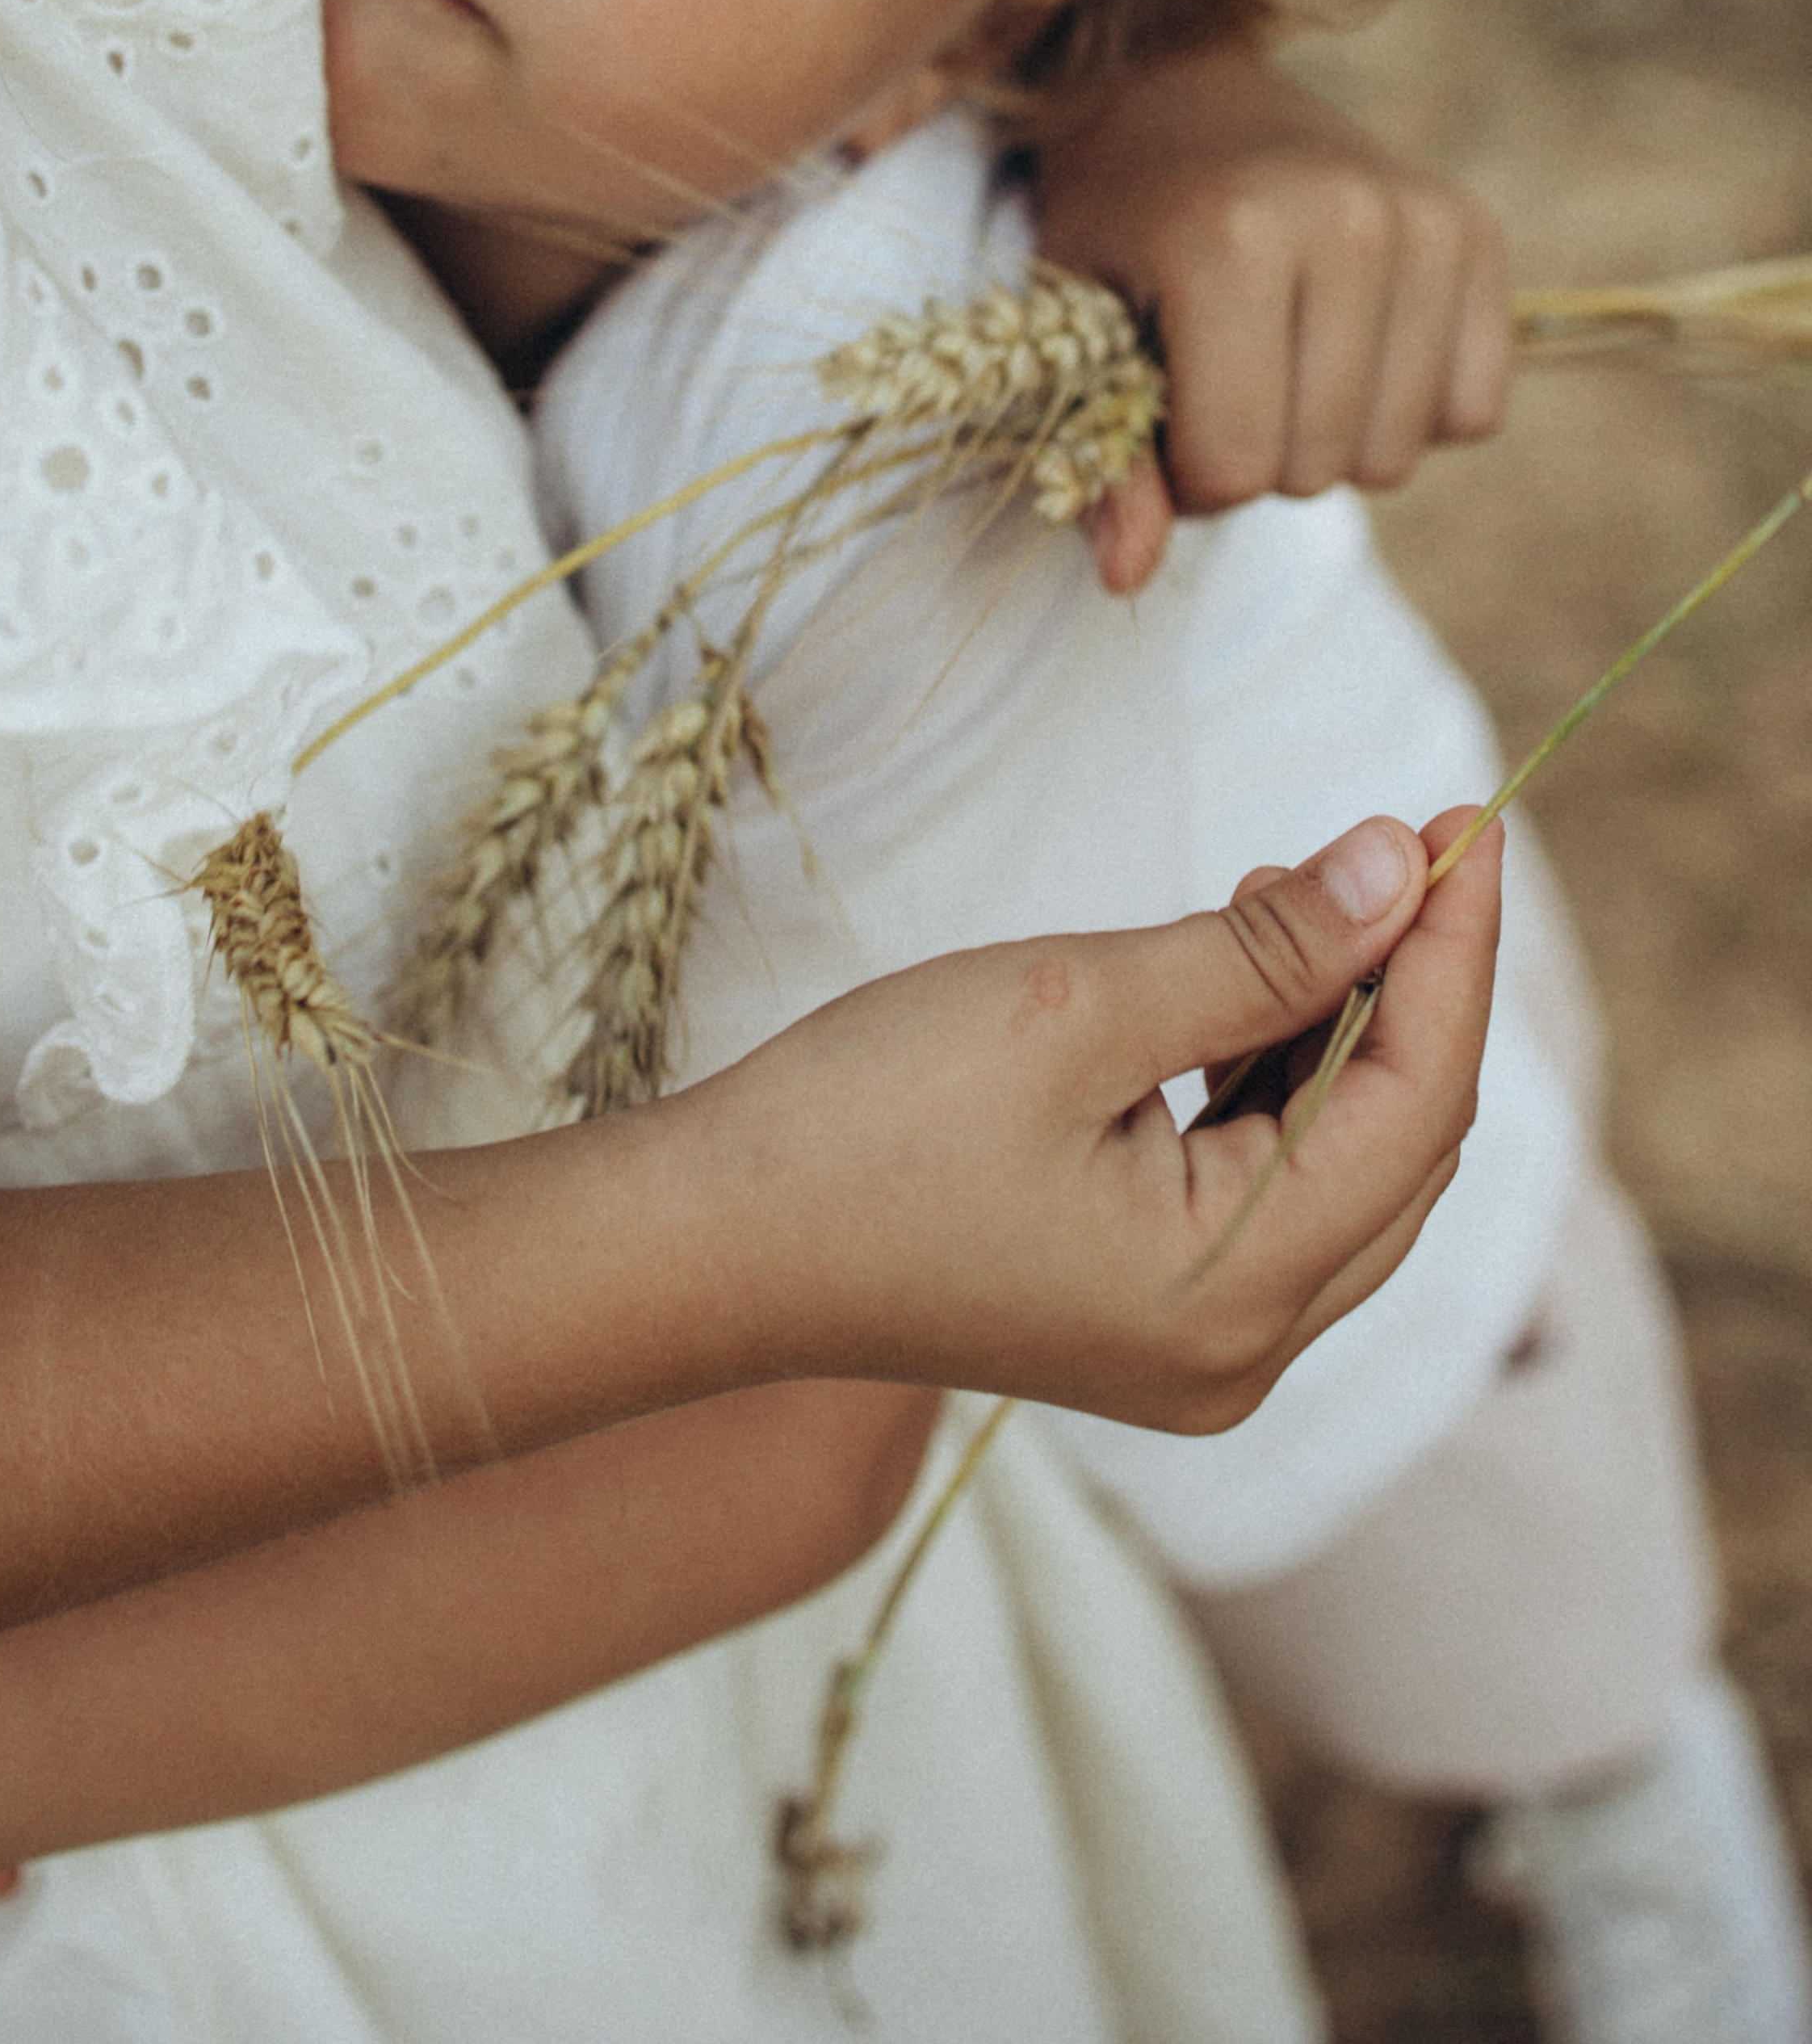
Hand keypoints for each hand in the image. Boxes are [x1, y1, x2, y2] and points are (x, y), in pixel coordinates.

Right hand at [725, 805, 1499, 1431]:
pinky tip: (1241, 982)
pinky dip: (1277, 1083)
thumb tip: (1403, 869)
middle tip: (1410, 843)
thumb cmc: (867, 1123)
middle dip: (1419, 989)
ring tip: (1306, 893)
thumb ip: (1262, 949)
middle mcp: (1244, 1351)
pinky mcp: (1147, 1321)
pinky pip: (1268, 1194)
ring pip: (1343, 1171)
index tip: (1461, 819)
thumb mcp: (1076, 1005)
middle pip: (1404, 1149)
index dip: (1452, 953)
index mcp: (1237, 1288)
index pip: (1420, 1104)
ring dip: (1348, 1029)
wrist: (709, 1246)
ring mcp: (1197, 1351)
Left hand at [1035, 40, 1510, 587]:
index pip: (1238, 467)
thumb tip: (1127, 577)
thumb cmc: (1116, 222)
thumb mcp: (1078, 335)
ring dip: (1330, 439)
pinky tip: (1351, 344)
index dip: (1187, 473)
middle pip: (1317, 468)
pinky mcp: (1476, 233)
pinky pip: (1470, 413)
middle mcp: (1347, 221)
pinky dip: (1409, 409)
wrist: (1178, 93)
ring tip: (1280, 356)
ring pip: (1396, 455)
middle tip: (1219, 374)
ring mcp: (1424, 222)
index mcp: (1231, 240)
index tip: (1161, 411)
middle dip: (1255, 457)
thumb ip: (1107, 460)